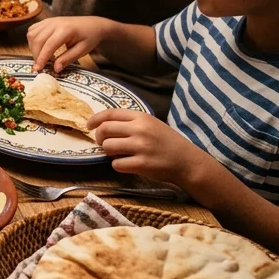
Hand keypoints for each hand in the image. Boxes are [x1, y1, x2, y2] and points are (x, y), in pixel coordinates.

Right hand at [28, 17, 108, 72]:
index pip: (49, 45)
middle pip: (37, 40)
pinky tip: (39, 46)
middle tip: (40, 66)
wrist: (93, 24)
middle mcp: (55, 23)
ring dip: (33, 47)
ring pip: (32, 34)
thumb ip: (67, 59)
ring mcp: (49, 20)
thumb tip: (55, 69)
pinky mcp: (46, 21)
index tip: (38, 69)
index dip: (41, 58)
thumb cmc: (89, 37)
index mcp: (66, 29)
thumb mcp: (82, 50)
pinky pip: (33, 30)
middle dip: (36, 55)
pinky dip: (32, 40)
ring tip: (40, 56)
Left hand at [89, 109, 204, 185]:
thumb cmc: (168, 143)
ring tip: (119, 154)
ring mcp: (141, 147)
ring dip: (108, 152)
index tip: (89, 125)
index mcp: (142, 117)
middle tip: (104, 143)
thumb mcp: (152, 124)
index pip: (110, 113)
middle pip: (104, 130)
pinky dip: (118, 165)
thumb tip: (103, 125)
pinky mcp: (141, 164)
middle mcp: (140, 130)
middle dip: (99, 137)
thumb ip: (131, 122)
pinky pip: (116, 164)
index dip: (95, 119)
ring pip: (107, 147)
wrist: (188, 162)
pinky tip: (128, 164)